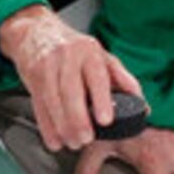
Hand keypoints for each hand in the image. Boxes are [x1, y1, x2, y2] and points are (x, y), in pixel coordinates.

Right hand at [0, 4, 143, 153]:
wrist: (36, 31)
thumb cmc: (73, 48)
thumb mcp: (101, 56)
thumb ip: (122, 78)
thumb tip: (141, 103)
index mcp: (89, 52)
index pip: (96, 76)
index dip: (101, 99)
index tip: (105, 120)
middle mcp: (66, 58)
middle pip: (70, 92)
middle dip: (78, 120)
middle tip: (86, 139)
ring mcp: (46, 68)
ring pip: (52, 101)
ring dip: (62, 127)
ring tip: (73, 142)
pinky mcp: (31, 80)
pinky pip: (39, 107)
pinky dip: (46, 127)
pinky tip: (55, 140)